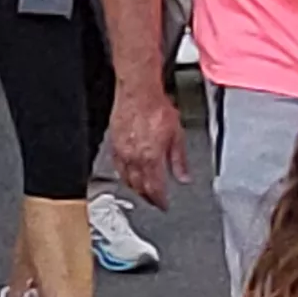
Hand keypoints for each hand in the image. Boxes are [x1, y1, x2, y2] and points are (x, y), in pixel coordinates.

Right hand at [109, 83, 188, 206]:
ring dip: (134, 187)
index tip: (163, 205)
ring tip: (142, 191)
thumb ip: (179, 160)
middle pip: (138, 186)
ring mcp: (121, 151)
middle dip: (147, 197)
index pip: (154, 188)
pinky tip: (127, 173)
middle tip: (153, 201)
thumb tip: (183, 177)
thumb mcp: (177, 134)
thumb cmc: (156, 108)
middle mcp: (133, 157)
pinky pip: (116, 165)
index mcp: (150, 158)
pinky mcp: (113, 143)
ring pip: (125, 178)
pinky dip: (123, 174)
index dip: (159, 200)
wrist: (138, 91)